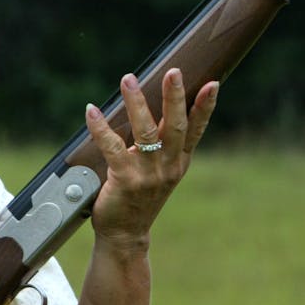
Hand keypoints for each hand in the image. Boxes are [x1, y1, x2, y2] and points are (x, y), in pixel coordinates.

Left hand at [85, 68, 219, 251]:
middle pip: (175, 126)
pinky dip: (101, 127)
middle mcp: (168, 166)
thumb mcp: (158, 173)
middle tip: (174, 71)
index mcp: (179, 162)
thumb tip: (149, 112)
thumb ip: (159, 148)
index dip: (205, 107)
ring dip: (136, 103)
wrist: (126, 234)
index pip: (196, 130)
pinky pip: (112, 147)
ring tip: (128, 79)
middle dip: (174, 97)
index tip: (213, 83)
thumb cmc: (138, 199)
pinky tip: (91, 110)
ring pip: (145, 131)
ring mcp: (148, 174)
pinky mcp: (125, 180)